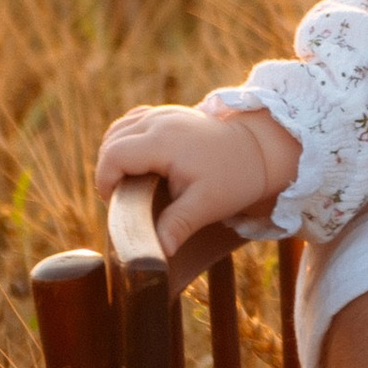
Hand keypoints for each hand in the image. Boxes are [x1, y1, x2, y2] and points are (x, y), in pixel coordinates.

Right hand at [96, 101, 295, 257]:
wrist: (261, 150)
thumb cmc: (235, 177)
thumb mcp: (207, 205)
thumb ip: (177, 226)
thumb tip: (157, 255)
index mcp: (163, 141)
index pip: (113, 156)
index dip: (106, 181)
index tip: (116, 204)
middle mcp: (159, 120)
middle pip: (111, 141)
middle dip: (109, 171)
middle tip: (125, 198)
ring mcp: (164, 113)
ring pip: (119, 128)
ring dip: (116, 154)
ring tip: (130, 183)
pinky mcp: (169, 113)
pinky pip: (134, 122)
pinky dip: (128, 140)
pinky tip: (140, 162)